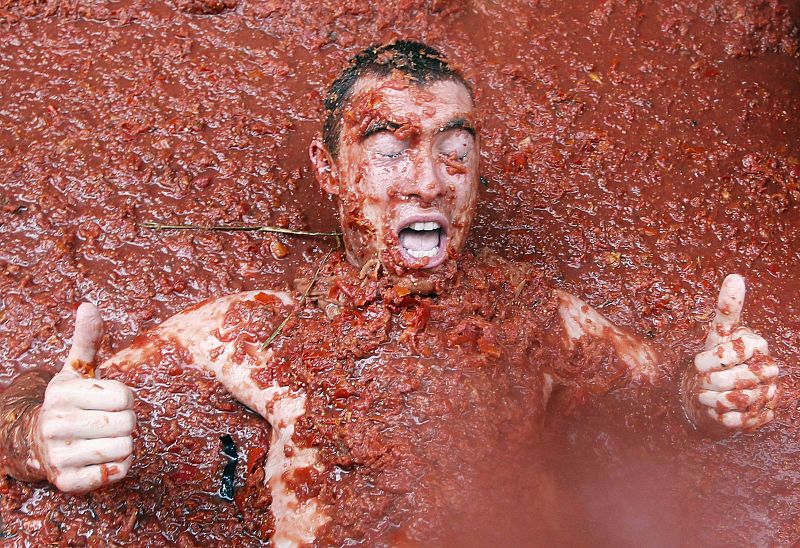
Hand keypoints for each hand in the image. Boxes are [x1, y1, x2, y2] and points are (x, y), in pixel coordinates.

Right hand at [34, 303, 135, 491]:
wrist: (36, 442)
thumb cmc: (69, 402)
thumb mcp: (75, 370)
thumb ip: (86, 340)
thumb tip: (88, 306)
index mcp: (62, 394)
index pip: (125, 396)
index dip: (125, 398)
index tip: (109, 400)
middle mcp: (56, 425)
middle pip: (126, 423)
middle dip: (126, 421)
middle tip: (109, 420)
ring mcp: (60, 455)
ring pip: (124, 447)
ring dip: (125, 442)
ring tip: (107, 437)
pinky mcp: (68, 482)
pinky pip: (117, 471)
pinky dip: (121, 464)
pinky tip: (105, 456)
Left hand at [682, 275, 779, 432]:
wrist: (716, 394)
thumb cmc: (715, 360)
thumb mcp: (717, 335)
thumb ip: (727, 309)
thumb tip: (735, 276)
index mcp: (756, 345)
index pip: (730, 352)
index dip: (710, 360)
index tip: (699, 362)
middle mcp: (768, 368)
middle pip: (732, 380)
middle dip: (708, 382)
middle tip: (702, 381)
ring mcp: (769, 393)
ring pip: (733, 401)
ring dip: (711, 399)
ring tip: (707, 394)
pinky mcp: (764, 416)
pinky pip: (739, 421)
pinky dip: (722, 417)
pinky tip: (718, 411)